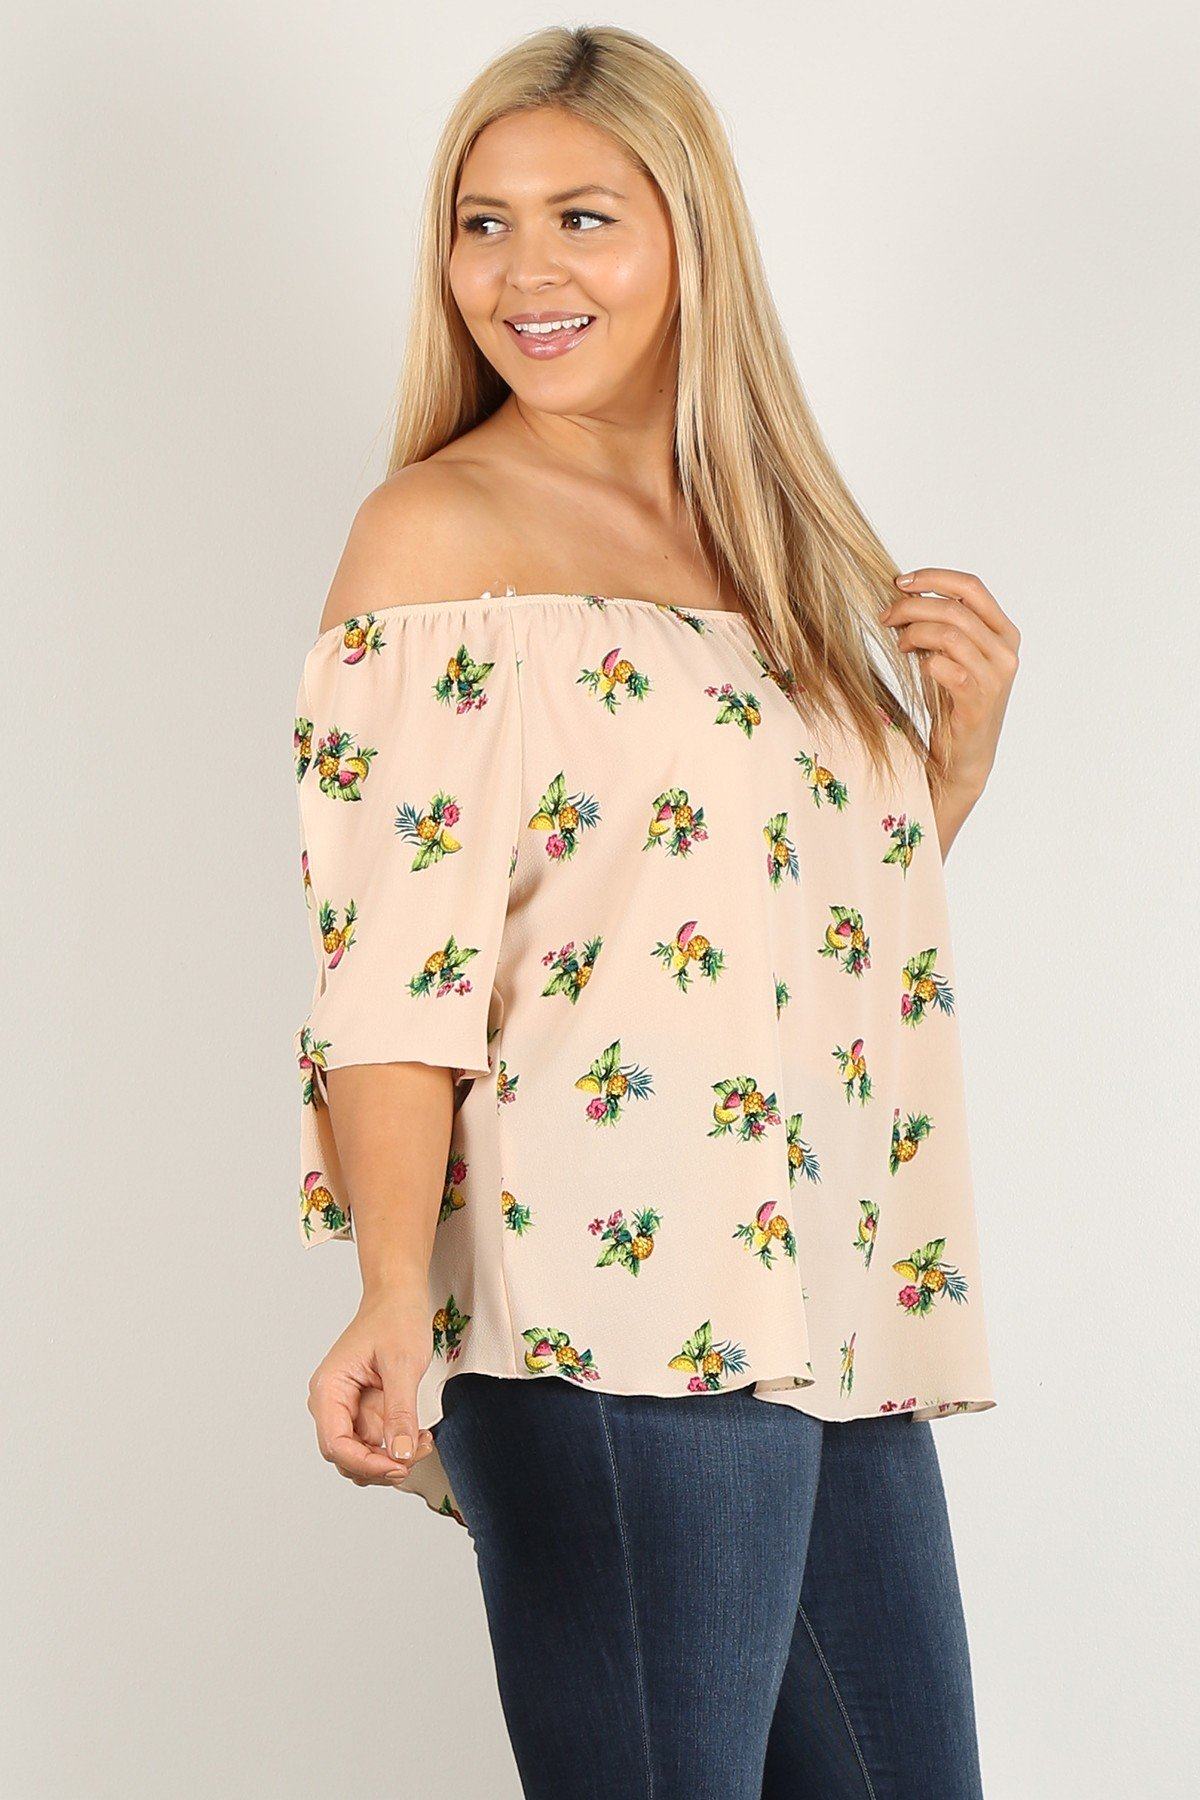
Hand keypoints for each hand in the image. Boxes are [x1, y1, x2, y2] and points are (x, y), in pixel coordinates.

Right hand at [307, 1289, 436, 1487]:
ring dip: (391, 1458)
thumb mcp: (402, 1364)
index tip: (398, 1466)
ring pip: (362, 1454)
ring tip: (422, 1441)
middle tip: (417, 1452)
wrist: (398, 1296)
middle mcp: (332, 1402)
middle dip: (382, 1464)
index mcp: (329, 1389)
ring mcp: (348, 1407)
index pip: (335, 1445)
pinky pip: (376, 1440)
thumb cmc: (395, 1318)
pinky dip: (397, 1445)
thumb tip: (399, 1453)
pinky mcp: (364, 1409)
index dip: (366, 1464)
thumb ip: (400, 1411)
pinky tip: (419, 1435)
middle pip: (346, 1456)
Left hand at [881, 568, 1019, 794]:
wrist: (964, 753)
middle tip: (886, 617)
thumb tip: (904, 594)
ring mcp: (996, 677)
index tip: (900, 582)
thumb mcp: (949, 653)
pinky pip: (948, 668)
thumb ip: (940, 624)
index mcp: (1003, 631)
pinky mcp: (979, 701)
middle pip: (955, 608)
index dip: (934, 577)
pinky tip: (919, 668)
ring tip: (900, 645)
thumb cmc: (953, 699)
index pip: (972, 586)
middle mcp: (1006, 650)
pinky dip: (926, 663)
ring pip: (950, 634)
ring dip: (915, 634)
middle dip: (912, 606)